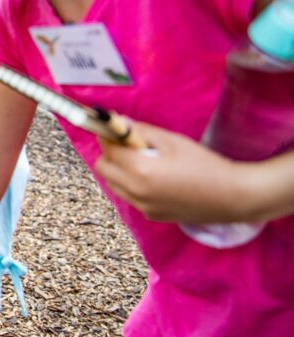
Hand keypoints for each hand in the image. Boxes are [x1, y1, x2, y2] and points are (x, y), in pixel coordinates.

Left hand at [95, 121, 258, 222]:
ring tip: (144, 160)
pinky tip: (155, 178)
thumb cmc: (205, 164)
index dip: (107, 135)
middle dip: (110, 153)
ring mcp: (141, 206)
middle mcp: (135, 192)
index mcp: (140, 170)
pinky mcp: (150, 215)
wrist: (232, 197)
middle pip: (103, 168)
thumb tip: (116, 121)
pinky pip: (129, 196)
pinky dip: (132, 184)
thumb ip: (141, 131)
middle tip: (129, 144)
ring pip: (113, 184)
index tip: (111, 127)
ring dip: (119, 169)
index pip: (108, 149)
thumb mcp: (172, 141)